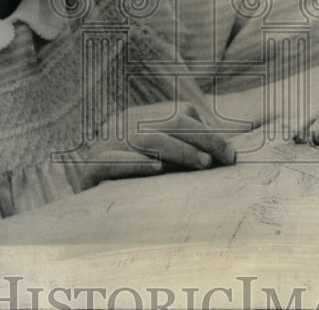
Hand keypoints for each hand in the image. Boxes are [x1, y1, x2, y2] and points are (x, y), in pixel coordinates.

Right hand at [78, 101, 236, 188]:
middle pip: (166, 125)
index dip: (209, 134)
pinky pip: (112, 161)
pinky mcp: (91, 168)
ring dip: (177, 151)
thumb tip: (226, 150)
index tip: (230, 156)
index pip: (180, 115)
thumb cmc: (134, 177)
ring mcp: (105, 144)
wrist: (88, 203)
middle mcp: (123, 124)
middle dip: (197, 142)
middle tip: (216, 162)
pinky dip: (135, 164)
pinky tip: (156, 170)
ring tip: (201, 164)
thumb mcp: (161, 155)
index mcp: (141, 116)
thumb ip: (186, 146)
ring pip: (146, 140)